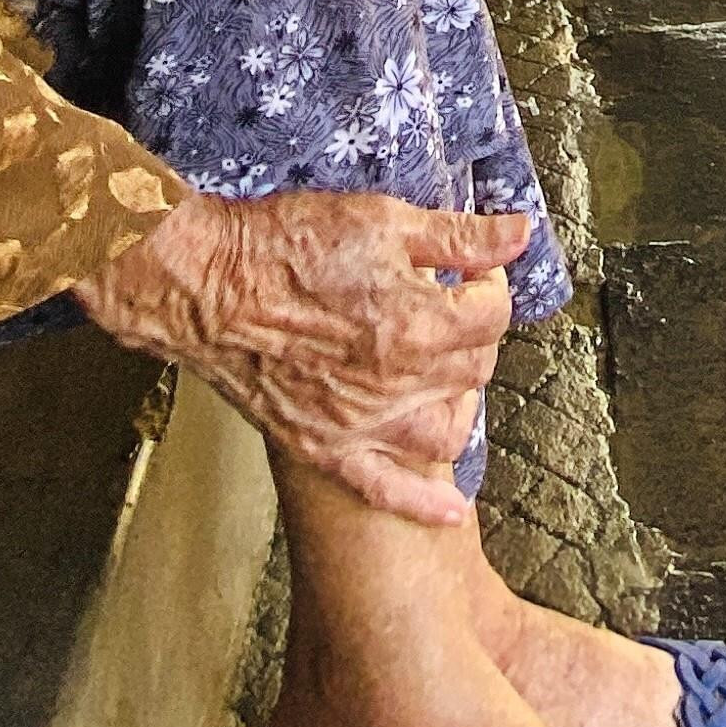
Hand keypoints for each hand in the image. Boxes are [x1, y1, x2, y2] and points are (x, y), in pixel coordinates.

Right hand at [71, 189, 525, 525]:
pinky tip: (450, 507)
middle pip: (475, 369)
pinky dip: (424, 501)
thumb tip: (518, 235)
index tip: (470, 273)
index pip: (493, 314)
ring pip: (447, 431)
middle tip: (449, 307)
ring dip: (458, 402)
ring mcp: (362, 423)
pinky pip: (386, 489)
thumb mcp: (381, 219)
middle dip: (472, 333)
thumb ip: (457, 236)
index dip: (490, 284)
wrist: (207, 283)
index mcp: (418, 324)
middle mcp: (398, 383)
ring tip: (442, 373)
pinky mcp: (325, 447)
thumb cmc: (284, 245)